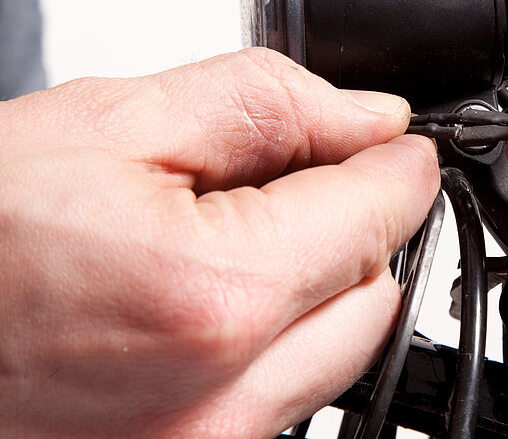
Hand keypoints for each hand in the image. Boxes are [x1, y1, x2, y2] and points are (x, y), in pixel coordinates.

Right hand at [0, 48, 438, 437]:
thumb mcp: (112, 121)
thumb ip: (265, 107)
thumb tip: (368, 119)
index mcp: (214, 296)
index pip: (380, 214)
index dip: (395, 162)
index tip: (392, 142)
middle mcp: (222, 400)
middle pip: (376, 287)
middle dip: (355, 221)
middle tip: (289, 180)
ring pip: (340, 346)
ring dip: (317, 281)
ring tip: (226, 237)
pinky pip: (287, 393)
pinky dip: (274, 336)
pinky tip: (204, 296)